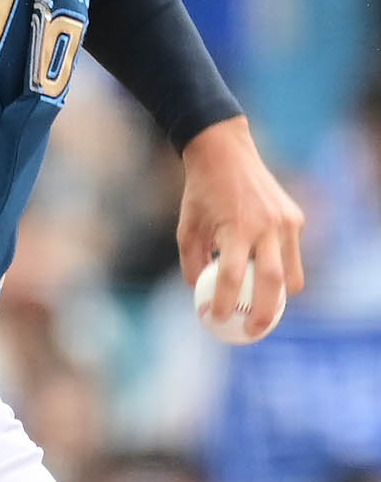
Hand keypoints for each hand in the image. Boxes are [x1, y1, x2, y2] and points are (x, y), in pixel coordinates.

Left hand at [176, 116, 304, 337]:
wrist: (224, 150)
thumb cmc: (200, 191)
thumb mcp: (187, 225)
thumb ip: (193, 261)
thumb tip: (199, 292)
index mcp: (236, 227)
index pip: (232, 277)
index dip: (224, 303)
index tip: (215, 319)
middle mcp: (266, 225)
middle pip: (273, 284)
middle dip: (265, 314)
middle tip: (251, 331)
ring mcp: (285, 221)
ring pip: (291, 274)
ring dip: (278, 294)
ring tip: (260, 305)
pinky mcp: (295, 217)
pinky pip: (291, 253)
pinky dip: (280, 266)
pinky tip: (261, 268)